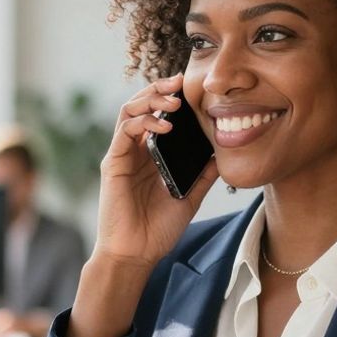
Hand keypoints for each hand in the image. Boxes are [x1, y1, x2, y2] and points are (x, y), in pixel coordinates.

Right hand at [93, 74, 218, 272]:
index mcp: (150, 155)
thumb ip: (203, 175)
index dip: (170, 98)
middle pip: (141, 106)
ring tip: (173, 99)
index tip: (191, 87)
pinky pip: (124, 132)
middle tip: (180, 82)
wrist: (137, 254)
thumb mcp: (190, 197)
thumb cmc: (158, 229)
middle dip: (159, 89)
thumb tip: (223, 154)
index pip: (157, 115)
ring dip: (150, 99)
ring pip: (129, 111)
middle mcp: (134, 151)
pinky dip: (144, 122)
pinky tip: (165, 125)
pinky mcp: (113, 164)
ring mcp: (121, 155)